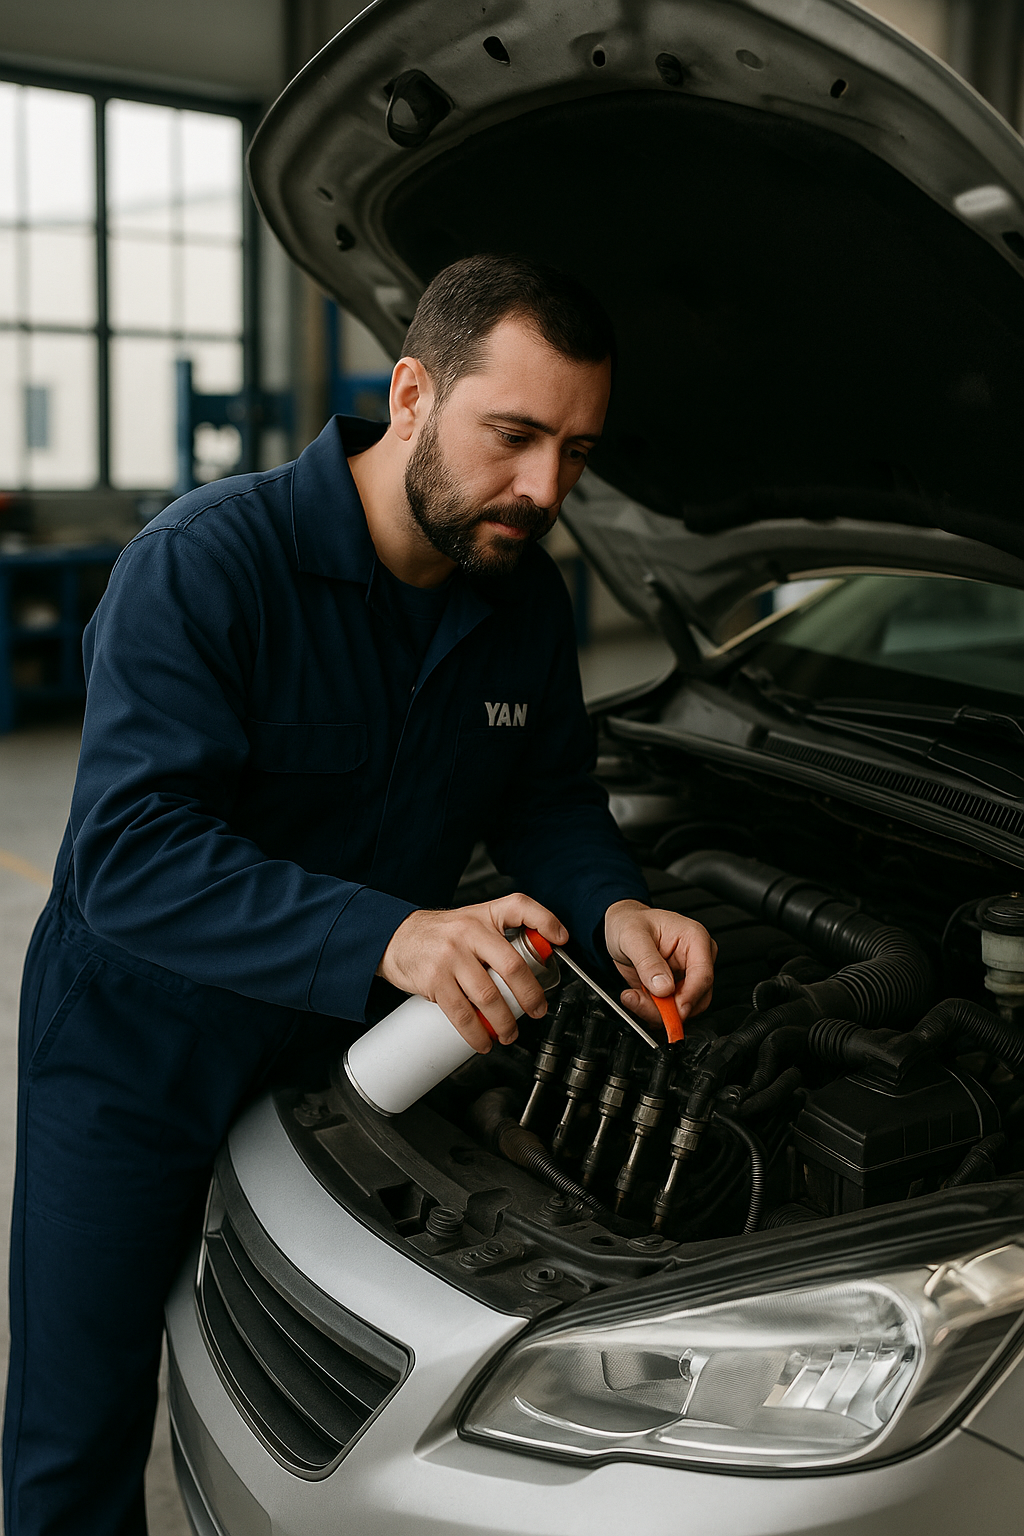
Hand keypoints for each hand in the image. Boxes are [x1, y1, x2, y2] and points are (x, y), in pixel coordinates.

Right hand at [377, 895, 567, 1052]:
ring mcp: (451, 956)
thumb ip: (500, 937)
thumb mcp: (472, 922)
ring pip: (488, 995)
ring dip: (505, 1022)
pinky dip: (476, 1032)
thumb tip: (534, 967)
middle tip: (537, 1011)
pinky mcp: (434, 979)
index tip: (561, 939)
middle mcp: (469, 932)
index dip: (546, 920)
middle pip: (511, 965)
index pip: (520, 906)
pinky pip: (461, 1012)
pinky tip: (483, 1040)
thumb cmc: (439, 935)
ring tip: (510, 1034)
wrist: (395, 938)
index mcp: (484, 916)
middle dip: (530, 995)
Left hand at [604, 899, 716, 1028]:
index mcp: (695, 939)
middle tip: (640, 1002)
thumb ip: (648, 962)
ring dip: (657, 1011)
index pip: (703, 975)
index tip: (673, 1010)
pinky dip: (652, 1010)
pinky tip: (635, 997)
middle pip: (696, 997)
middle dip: (668, 1008)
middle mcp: (696, 959)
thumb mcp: (632, 936)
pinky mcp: (675, 989)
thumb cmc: (630, 922)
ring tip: (633, 996)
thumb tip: (664, 988)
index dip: (689, 997)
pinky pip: (670, 1010)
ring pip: (684, 1008)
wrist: (620, 926)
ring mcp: (687, 976)